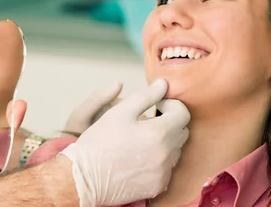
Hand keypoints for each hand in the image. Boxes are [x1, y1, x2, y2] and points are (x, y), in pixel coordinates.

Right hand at [59, 79, 189, 205]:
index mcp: (160, 133)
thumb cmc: (100, 141)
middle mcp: (167, 155)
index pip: (183, 113)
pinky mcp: (157, 186)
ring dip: (165, 142)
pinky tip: (139, 158)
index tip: (158, 104)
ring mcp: (163, 173)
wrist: (87, 177)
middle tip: (148, 121)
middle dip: (170, 122)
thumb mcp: (120, 111)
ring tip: (141, 140)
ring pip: (175, 151)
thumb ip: (146, 96)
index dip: (171, 104)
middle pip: (182, 132)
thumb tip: (163, 84)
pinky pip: (166, 169)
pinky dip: (158, 160)